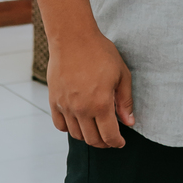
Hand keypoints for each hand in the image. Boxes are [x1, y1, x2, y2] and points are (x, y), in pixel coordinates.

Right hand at [47, 29, 134, 147]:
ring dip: (88, 137)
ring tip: (96, 130)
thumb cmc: (100, 53)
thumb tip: (129, 122)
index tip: (120, 143)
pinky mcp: (54, 101)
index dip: (116, 143)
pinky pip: (60, 125)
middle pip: (92, 139)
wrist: (73, 38)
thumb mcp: (121, 74)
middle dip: (104, 143)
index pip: (109, 135)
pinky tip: (79, 123)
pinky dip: (70, 129)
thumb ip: (125, 101)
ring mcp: (65, 107)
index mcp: (101, 104)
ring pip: (76, 134)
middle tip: (110, 139)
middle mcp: (81, 109)